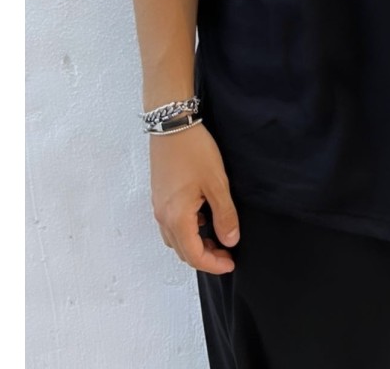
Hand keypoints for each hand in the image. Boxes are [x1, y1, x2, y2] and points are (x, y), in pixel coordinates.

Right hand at [149, 122, 239, 274]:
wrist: (172, 124)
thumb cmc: (194, 151)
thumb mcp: (217, 183)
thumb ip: (225, 215)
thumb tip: (231, 241)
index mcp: (177, 218)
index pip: (194, 256)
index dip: (213, 264)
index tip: (231, 263)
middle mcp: (163, 217)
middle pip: (182, 251)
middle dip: (205, 257)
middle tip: (227, 252)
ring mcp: (158, 206)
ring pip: (175, 239)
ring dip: (195, 245)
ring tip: (217, 236)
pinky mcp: (159, 196)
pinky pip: (171, 225)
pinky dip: (187, 231)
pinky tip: (203, 217)